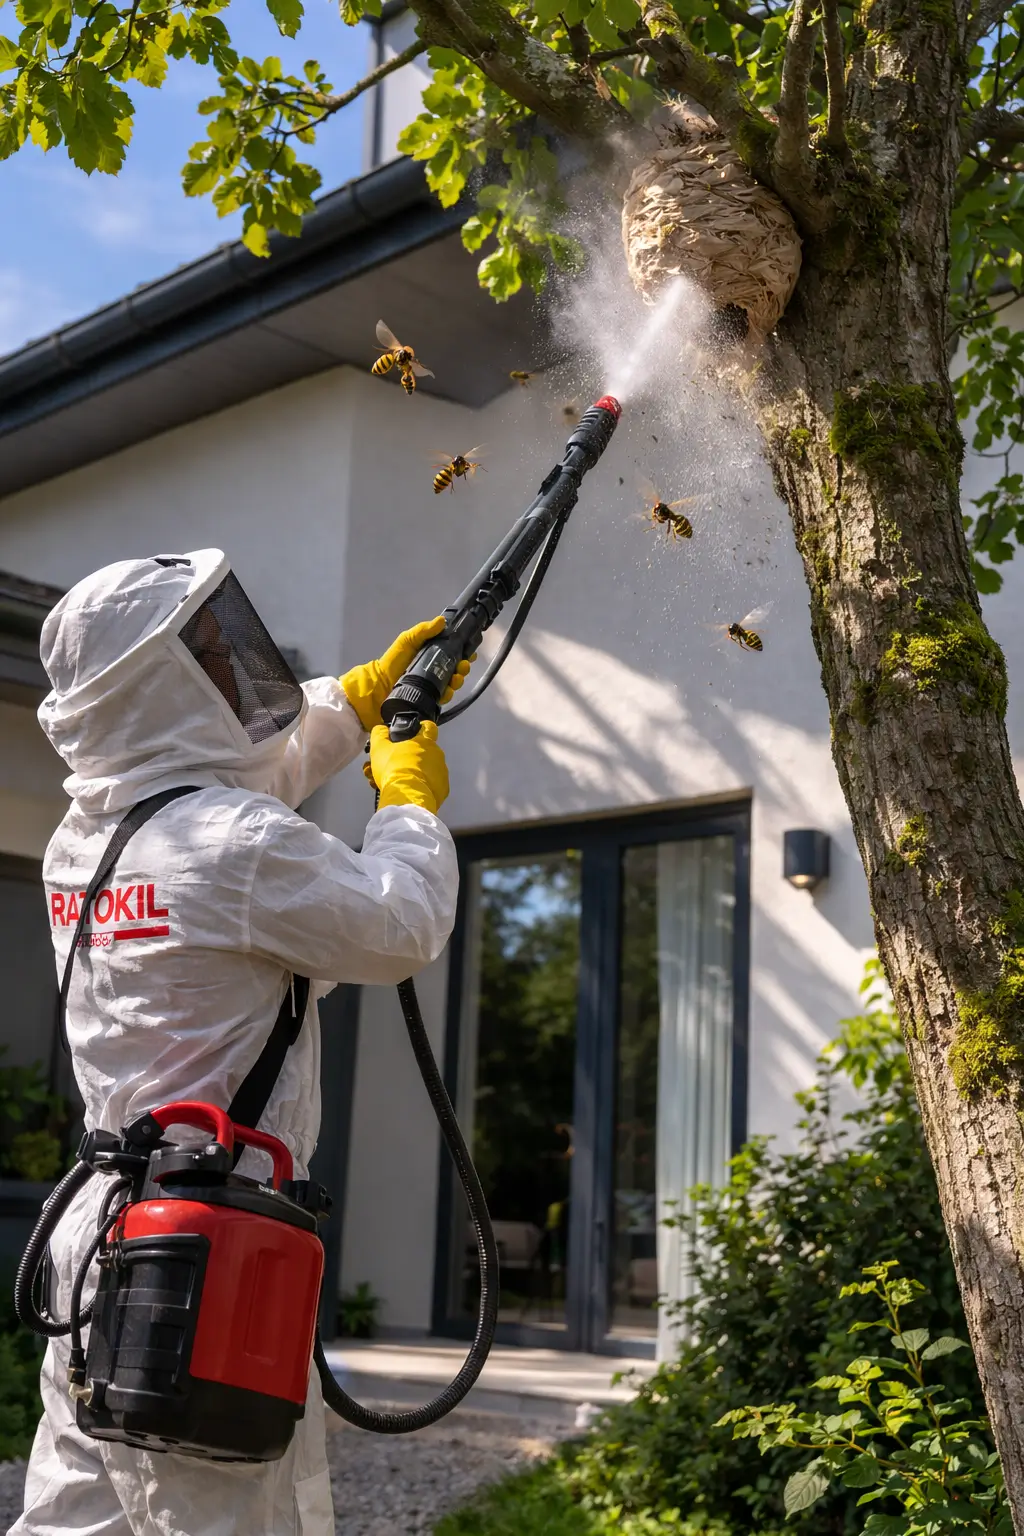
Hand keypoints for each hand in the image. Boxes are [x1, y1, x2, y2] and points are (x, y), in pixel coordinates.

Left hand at [340, 617, 472, 731]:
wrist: (380, 688)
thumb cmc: (393, 662)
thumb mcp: (406, 641)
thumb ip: (422, 631)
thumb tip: (442, 621)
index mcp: (430, 655)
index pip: (452, 652)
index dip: (463, 652)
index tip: (470, 651)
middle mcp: (434, 670)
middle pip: (456, 668)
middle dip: (463, 667)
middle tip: (463, 666)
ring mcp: (432, 685)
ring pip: (453, 683)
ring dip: (459, 680)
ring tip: (456, 678)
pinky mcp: (430, 699)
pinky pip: (444, 697)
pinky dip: (449, 693)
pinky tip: (447, 690)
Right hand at [364, 721, 448, 814]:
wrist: (406, 796)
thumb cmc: (394, 768)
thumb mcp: (379, 748)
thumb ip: (380, 734)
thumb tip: (381, 729)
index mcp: (425, 742)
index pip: (429, 727)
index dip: (422, 728)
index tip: (415, 734)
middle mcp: (438, 755)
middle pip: (425, 752)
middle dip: (411, 758)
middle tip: (396, 766)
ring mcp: (443, 773)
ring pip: (428, 770)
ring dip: (416, 773)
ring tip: (400, 781)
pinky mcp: (443, 790)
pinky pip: (432, 786)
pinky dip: (422, 787)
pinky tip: (409, 791)